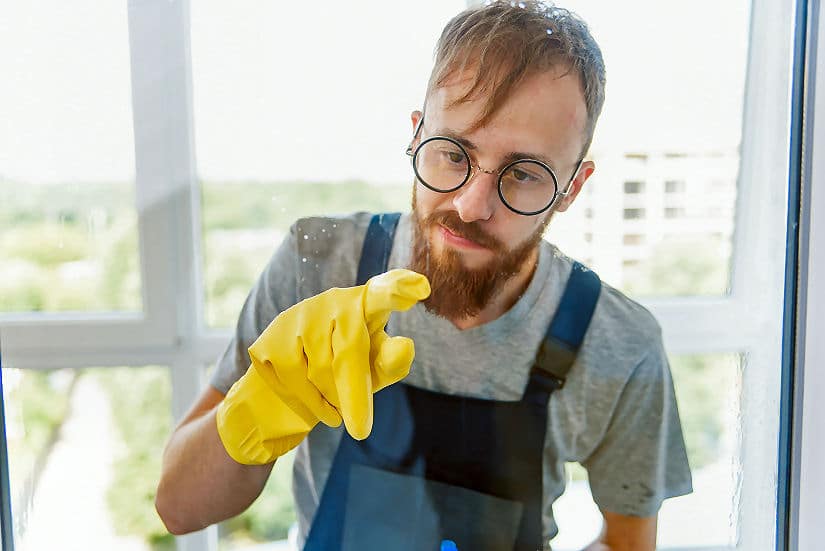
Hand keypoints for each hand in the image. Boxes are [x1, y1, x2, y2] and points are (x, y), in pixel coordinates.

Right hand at [216, 269, 429, 463]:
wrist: (290, 390)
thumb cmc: (346, 373)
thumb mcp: (375, 372)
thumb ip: (392, 361)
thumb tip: (405, 345)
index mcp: (366, 306)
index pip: (383, 293)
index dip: (398, 289)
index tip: (420, 287)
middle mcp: (334, 301)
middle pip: (350, 349)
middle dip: (355, 394)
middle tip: (360, 430)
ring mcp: (299, 316)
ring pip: (321, 369)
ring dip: (331, 398)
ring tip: (334, 401)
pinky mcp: (271, 338)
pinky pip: (294, 379)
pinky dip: (308, 403)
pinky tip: (313, 403)